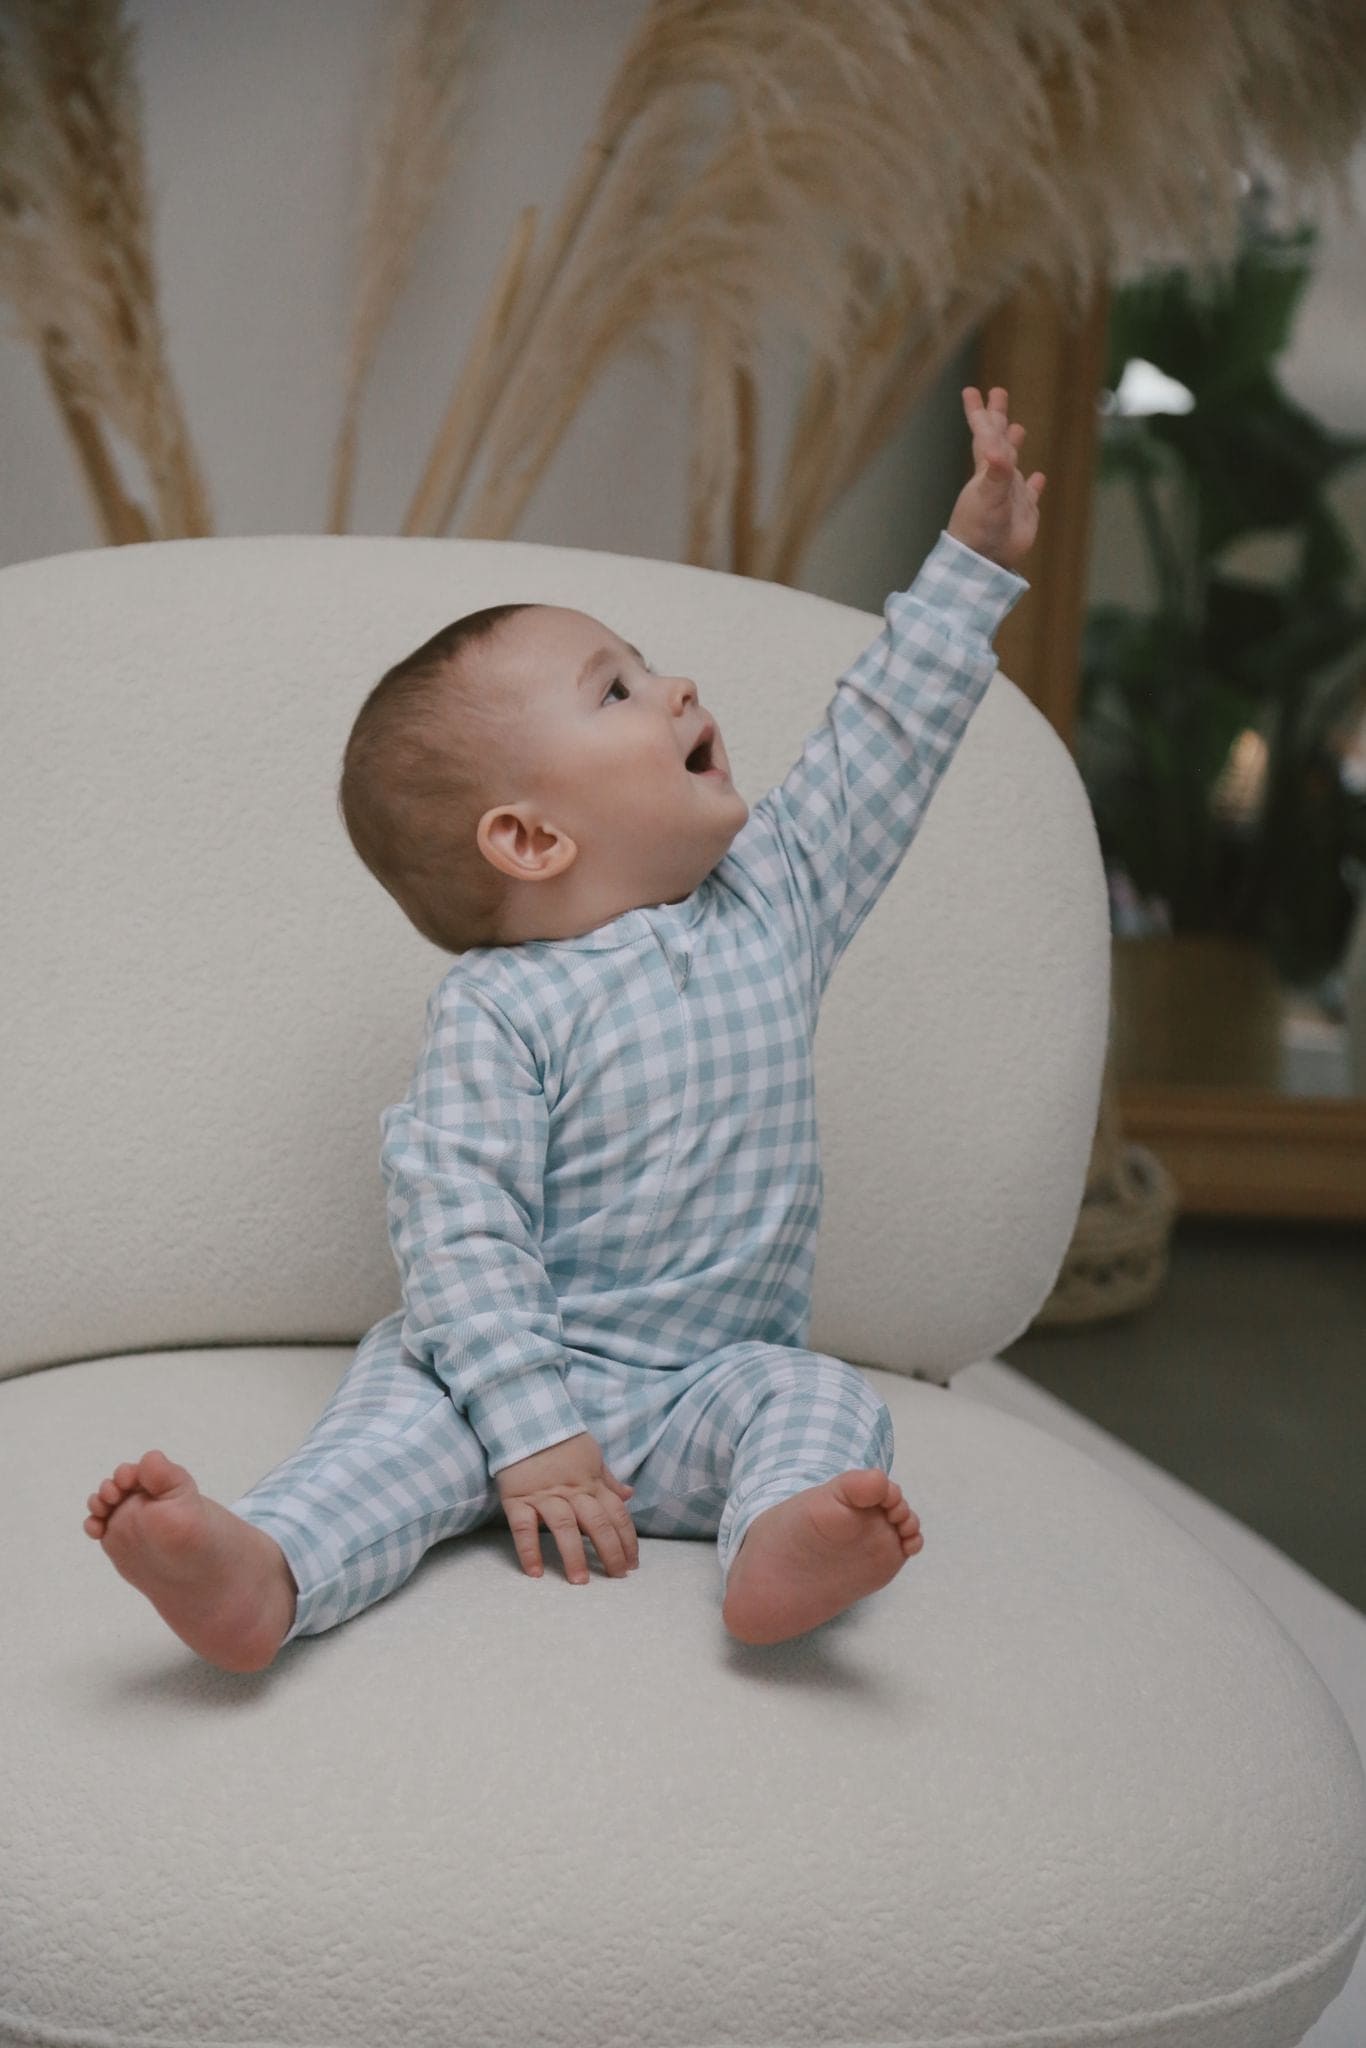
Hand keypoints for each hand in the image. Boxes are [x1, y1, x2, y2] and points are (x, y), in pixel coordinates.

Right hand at [495, 1431, 638, 1583]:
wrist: (524, 1418)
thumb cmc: (560, 1439)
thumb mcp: (590, 1454)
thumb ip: (607, 1479)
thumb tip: (629, 1495)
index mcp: (591, 1482)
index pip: (616, 1514)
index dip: (627, 1540)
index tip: (632, 1563)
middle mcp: (571, 1491)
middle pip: (596, 1523)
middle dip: (609, 1552)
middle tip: (616, 1577)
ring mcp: (544, 1495)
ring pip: (564, 1527)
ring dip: (573, 1555)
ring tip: (580, 1581)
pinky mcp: (517, 1498)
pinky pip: (523, 1527)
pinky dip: (529, 1550)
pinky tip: (534, 1572)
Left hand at [946, 385, 1045, 570]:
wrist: (984, 562)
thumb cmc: (980, 529)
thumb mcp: (987, 497)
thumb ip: (995, 473)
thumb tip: (996, 449)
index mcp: (986, 470)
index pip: (983, 434)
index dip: (979, 412)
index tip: (972, 390)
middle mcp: (997, 478)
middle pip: (997, 439)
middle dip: (998, 416)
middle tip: (999, 392)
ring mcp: (1010, 495)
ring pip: (1012, 464)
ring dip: (1014, 446)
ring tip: (1018, 428)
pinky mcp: (1023, 514)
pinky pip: (1030, 495)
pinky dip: (1034, 485)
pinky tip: (1038, 478)